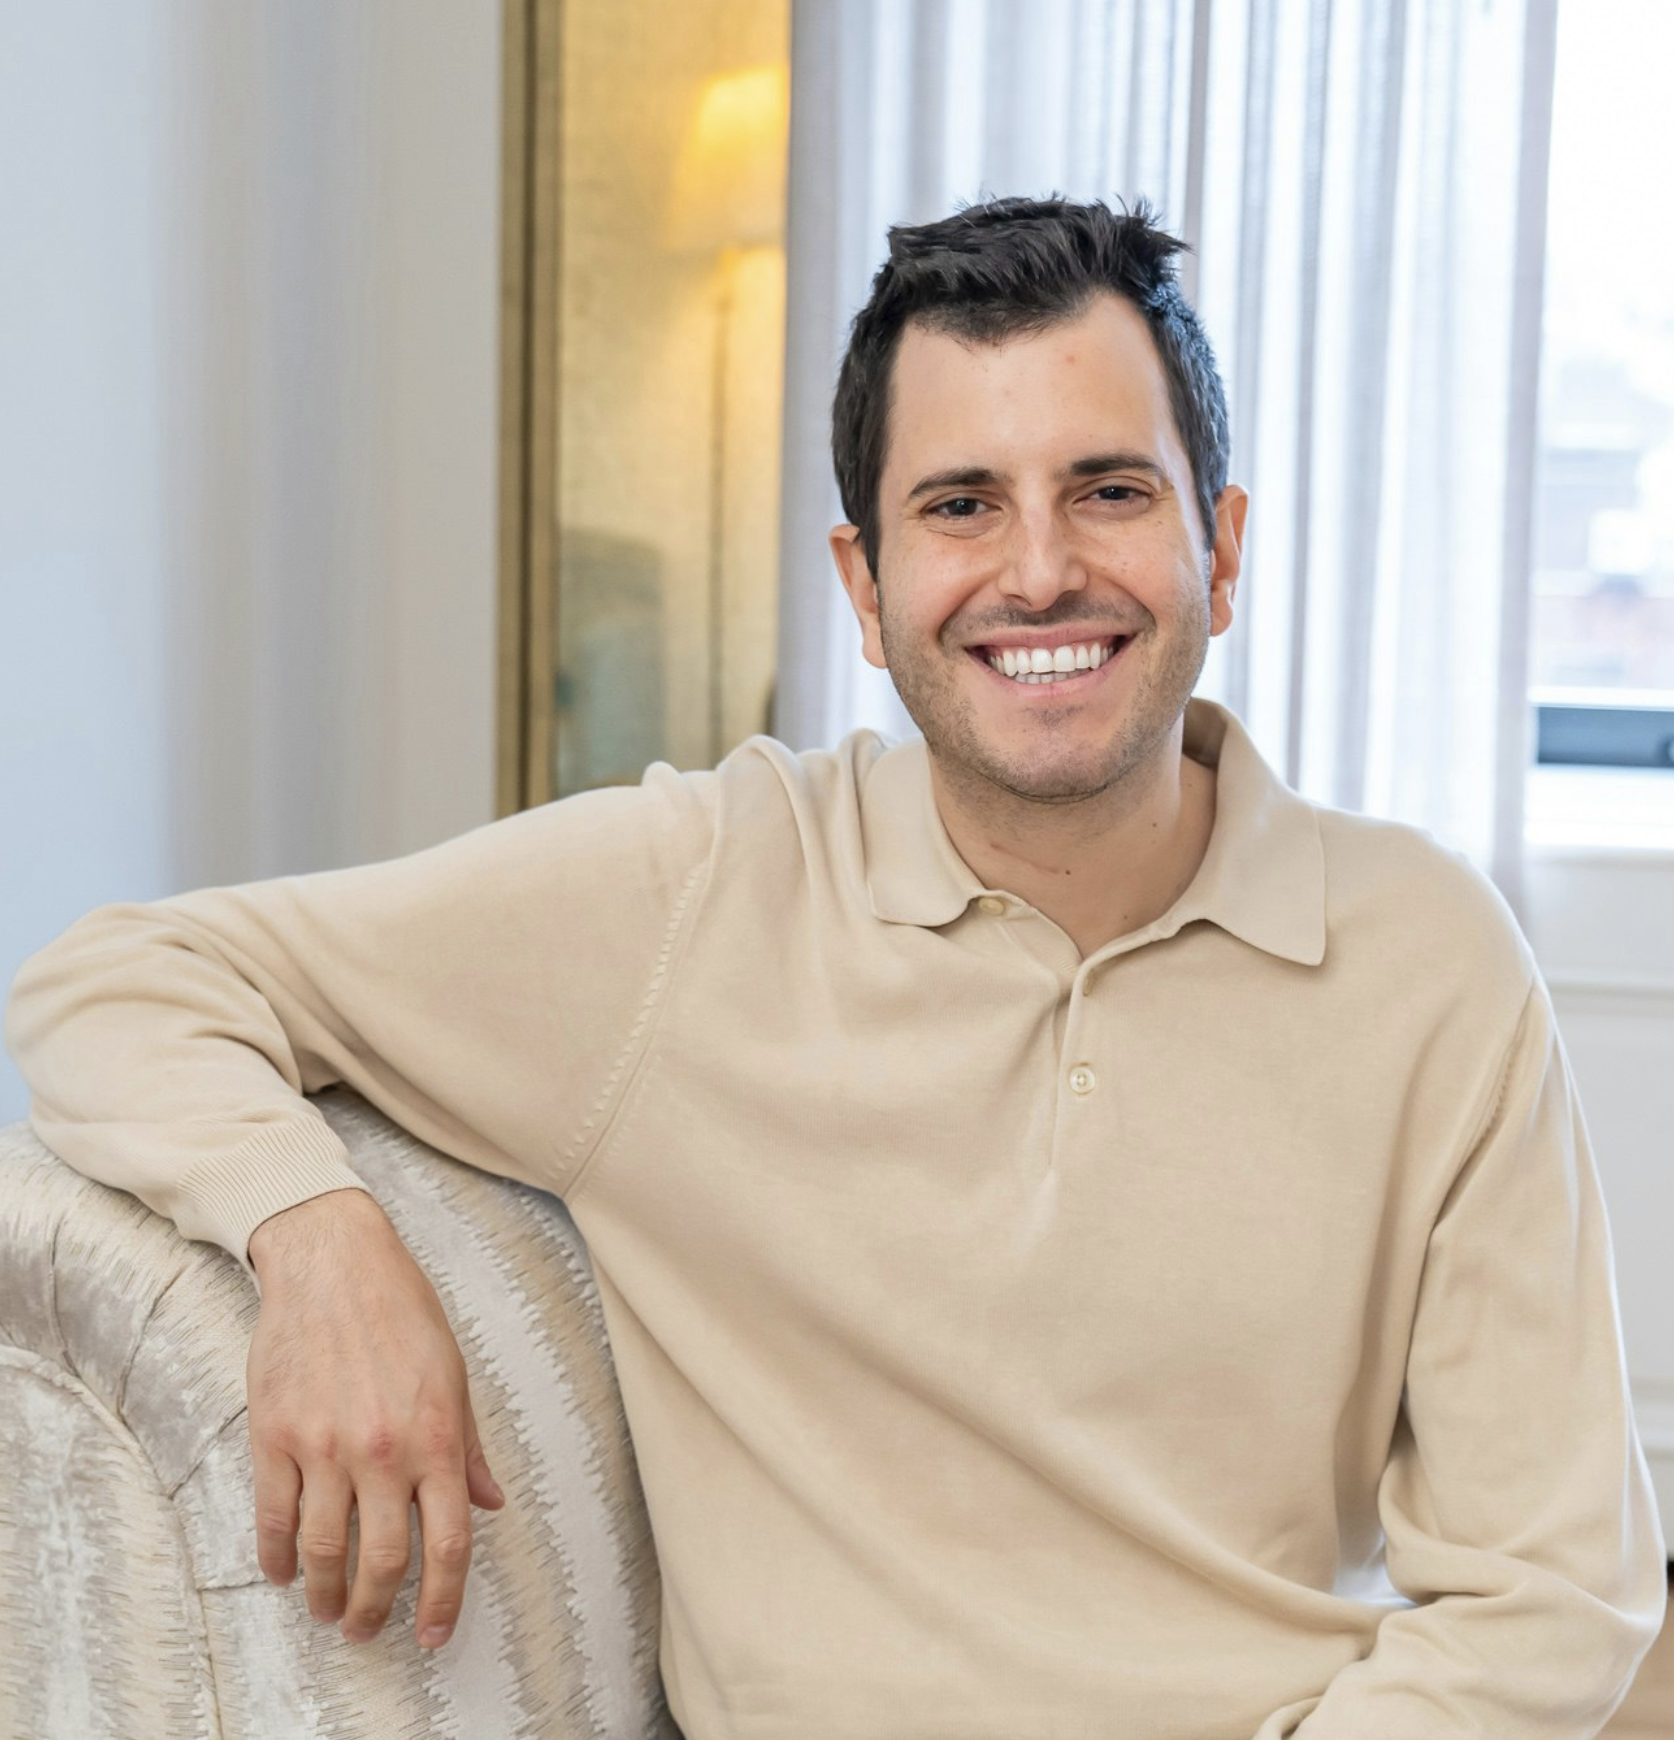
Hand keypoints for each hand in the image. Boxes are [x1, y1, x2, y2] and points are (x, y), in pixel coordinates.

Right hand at [245, 1188, 505, 1648]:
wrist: (333, 1262)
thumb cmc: (401, 1310)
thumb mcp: (455, 1373)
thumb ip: (469, 1446)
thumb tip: (490, 1502)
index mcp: (437, 1436)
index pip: (448, 1543)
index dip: (443, 1600)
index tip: (434, 1632)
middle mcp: (384, 1450)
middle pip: (384, 1562)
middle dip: (378, 1610)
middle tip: (369, 1629)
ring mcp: (326, 1447)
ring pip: (326, 1551)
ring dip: (327, 1595)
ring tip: (328, 1611)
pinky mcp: (276, 1437)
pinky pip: (275, 1518)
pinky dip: (279, 1558)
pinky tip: (285, 1573)